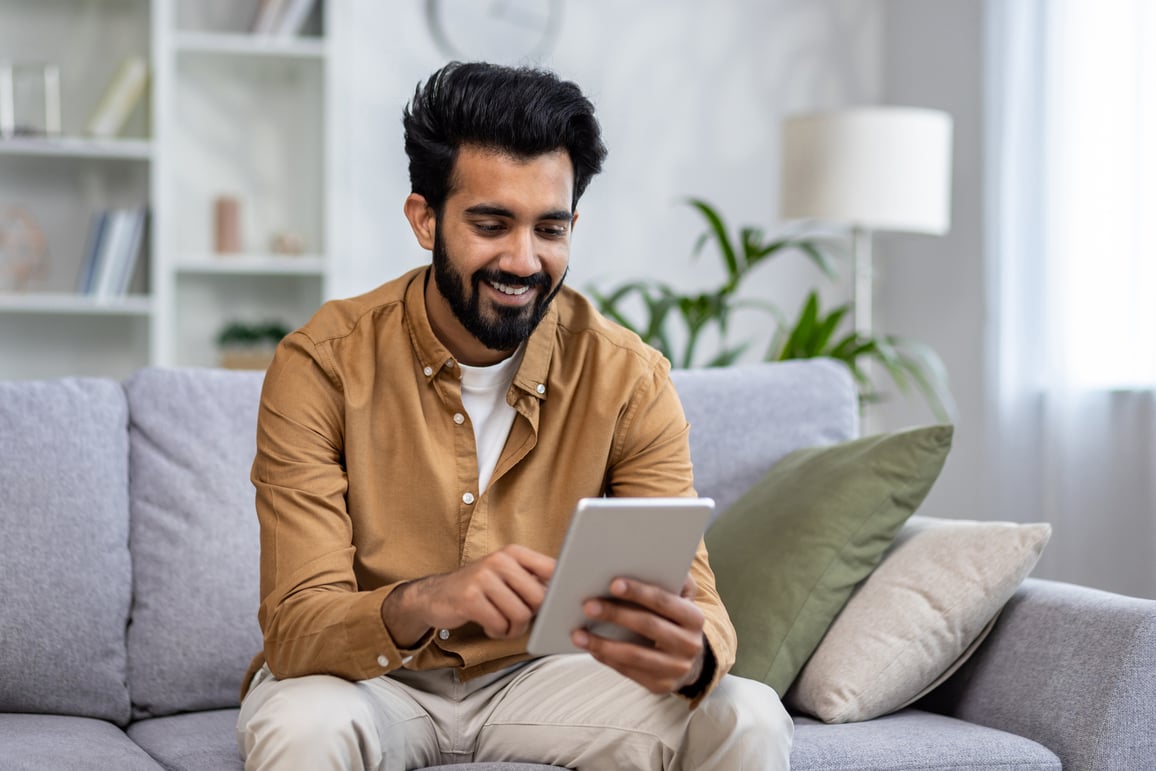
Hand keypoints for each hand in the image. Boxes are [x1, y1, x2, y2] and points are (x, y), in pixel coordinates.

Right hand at [382, 544, 554, 645]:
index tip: (557, 602)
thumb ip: (533, 580)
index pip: (552, 569)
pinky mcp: (470, 598)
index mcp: (514, 553)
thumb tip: (565, 594)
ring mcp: (483, 578)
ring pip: (520, 615)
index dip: (559, 590)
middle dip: (532, 616)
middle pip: (539, 598)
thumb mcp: (506, 575)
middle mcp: (500, 560)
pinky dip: (497, 632)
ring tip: (503, 624)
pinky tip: (489, 626)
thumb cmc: (478, 588)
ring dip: (514, 629)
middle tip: (518, 618)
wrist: (435, 595)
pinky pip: (499, 624)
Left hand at [572, 574, 705, 694]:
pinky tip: (589, 647)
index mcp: (694, 617)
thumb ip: (670, 579)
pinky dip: (606, 658)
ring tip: (578, 634)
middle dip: (615, 614)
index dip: (639, 592)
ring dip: (603, 643)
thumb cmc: (674, 620)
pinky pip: (628, 671)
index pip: (664, 601)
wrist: (690, 661)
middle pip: (648, 626)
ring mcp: (675, 668)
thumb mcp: (680, 599)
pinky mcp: (660, 686)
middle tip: (588, 605)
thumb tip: (646, 557)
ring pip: (635, 655)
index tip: (613, 583)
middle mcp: (689, 644)